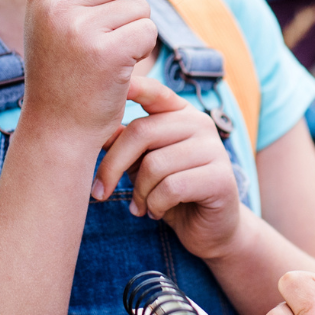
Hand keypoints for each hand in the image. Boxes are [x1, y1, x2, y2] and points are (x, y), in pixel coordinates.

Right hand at [20, 0, 156, 144]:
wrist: (58, 127)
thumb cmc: (61, 69)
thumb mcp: (50, 17)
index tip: (99, 4)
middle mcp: (55, 5)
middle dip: (126, 7)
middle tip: (103, 39)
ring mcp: (79, 29)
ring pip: (139, 5)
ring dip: (134, 31)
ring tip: (108, 55)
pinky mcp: (107, 53)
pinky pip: (147, 31)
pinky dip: (141, 51)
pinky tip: (118, 69)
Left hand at [93, 75, 242, 257]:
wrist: (210, 230)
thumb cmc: (171, 192)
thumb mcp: (143, 164)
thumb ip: (125, 143)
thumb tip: (93, 128)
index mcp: (180, 113)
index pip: (153, 92)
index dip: (132, 86)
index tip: (106, 84)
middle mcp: (200, 123)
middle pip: (141, 132)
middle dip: (112, 166)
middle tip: (100, 192)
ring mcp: (214, 148)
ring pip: (155, 165)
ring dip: (139, 193)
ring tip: (140, 206)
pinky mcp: (221, 178)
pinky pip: (171, 188)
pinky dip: (155, 205)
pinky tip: (156, 212)